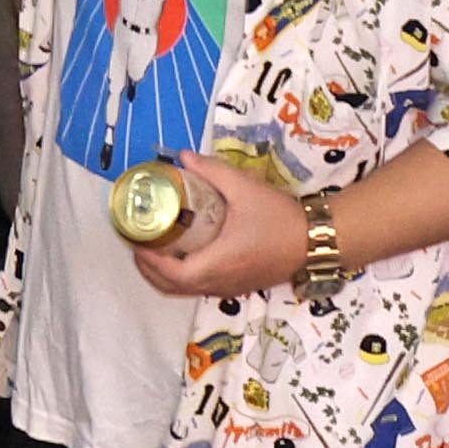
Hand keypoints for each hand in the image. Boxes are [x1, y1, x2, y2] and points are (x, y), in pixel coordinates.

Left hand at [126, 149, 307, 299]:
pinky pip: (200, 286)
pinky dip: (182, 275)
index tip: (134, 238)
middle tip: (136, 241)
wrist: (315, 240)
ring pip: (186, 290)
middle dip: (149, 268)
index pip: (171, 274)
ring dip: (164, 274)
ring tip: (154, 245)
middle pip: (172, 287)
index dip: (148, 259)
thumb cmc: (278, 217)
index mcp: (216, 264)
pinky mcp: (237, 286)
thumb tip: (182, 157)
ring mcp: (228, 288)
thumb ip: (212, 171)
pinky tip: (183, 252)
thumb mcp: (244, 189)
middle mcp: (218, 283)